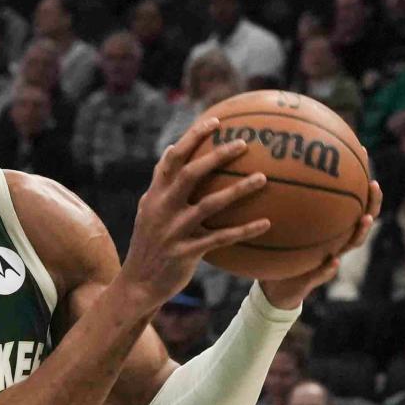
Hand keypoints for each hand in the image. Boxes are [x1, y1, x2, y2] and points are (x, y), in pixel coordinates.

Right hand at [117, 118, 269, 309]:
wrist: (138, 283)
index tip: (215, 121)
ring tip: (263, 179)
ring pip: (209, 204)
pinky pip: (221, 238)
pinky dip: (244, 230)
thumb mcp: (147, 209)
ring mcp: (174, 230)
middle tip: (243, 144)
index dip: (193, 138)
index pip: (172, 158)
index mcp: (155, 194)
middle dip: (216, 156)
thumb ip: (160, 182)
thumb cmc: (149, 243)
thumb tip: (169, 149)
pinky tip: (266, 223)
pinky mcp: (186, 252)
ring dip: (237, 190)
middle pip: (190, 174)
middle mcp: (162, 208)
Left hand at [260, 176, 381, 308]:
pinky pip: (325, 272)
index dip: (358, 186)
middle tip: (373, 186)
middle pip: (360, 221)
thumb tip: (265, 171)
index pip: (349, 204)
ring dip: (359, 232)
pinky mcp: (314, 278)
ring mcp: (328, 260)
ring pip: (350, 244)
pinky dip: (330, 267)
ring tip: (365, 219)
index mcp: (327, 229)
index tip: (365, 160)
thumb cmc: (278, 251)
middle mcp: (333, 242)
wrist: (274, 287)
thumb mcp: (278, 226)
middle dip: (371, 203)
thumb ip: (277, 205)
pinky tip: (335, 259)